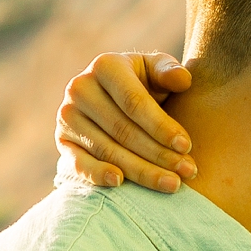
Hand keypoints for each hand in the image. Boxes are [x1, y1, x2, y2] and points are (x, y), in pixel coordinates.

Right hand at [56, 51, 196, 191]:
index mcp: (105, 66)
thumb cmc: (143, 83)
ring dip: (142, 171)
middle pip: (123, 130)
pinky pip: (80, 164)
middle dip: (158, 154)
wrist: (112, 98)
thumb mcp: (156, 70)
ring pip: (108, 151)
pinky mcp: (63, 141)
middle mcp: (80, 88)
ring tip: (173, 184)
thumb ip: (170, 72)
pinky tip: (120, 183)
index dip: (161, 126)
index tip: (186, 145)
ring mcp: (68, 116)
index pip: (135, 102)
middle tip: (187, 171)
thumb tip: (182, 79)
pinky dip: (98, 175)